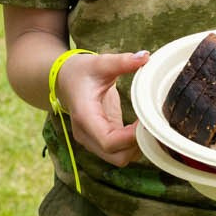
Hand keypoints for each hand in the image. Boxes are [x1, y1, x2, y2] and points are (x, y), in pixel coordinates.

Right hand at [55, 50, 148, 165]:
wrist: (63, 78)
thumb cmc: (80, 71)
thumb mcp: (100, 63)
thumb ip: (122, 62)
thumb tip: (145, 57)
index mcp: (85, 117)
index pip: (108, 142)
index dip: (131, 138)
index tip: (147, 122)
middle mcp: (86, 134)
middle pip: (116, 156)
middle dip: (138, 145)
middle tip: (152, 124)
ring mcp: (93, 140)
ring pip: (119, 158)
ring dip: (137, 146)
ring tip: (149, 125)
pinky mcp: (101, 139)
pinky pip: (120, 151)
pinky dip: (133, 144)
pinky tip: (142, 126)